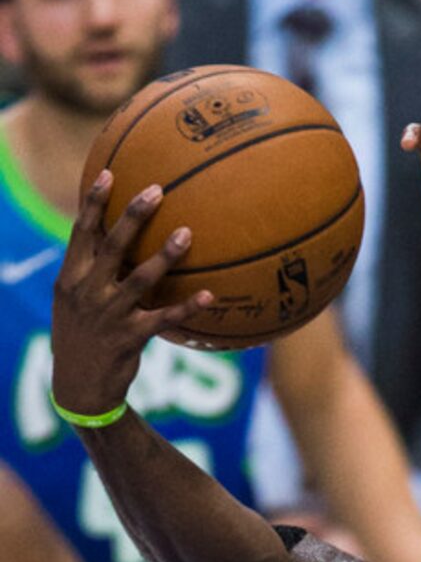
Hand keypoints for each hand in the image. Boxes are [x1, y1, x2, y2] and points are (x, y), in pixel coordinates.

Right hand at [51, 174, 212, 416]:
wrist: (79, 387)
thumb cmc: (81, 336)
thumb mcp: (72, 300)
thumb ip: (89, 270)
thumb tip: (113, 236)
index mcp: (70, 277)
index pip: (81, 232)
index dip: (93, 202)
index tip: (109, 174)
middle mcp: (87, 292)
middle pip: (112, 246)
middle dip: (133, 216)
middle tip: (156, 190)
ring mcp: (109, 315)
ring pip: (141, 279)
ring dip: (165, 256)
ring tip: (187, 233)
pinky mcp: (131, 338)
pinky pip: (164, 319)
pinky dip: (187, 307)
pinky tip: (210, 296)